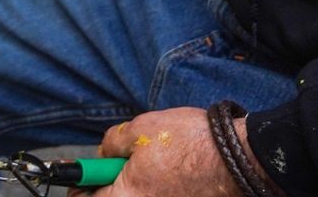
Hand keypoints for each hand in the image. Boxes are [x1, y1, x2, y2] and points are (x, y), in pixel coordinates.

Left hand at [88, 108, 240, 196]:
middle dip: (111, 186)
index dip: (81, 186)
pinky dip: (156, 189)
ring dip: (135, 186)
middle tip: (119, 167)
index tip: (84, 176)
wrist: (236, 159)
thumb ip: (111, 143)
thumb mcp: (139, 129)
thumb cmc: (189, 143)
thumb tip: (103, 154)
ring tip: (151, 167)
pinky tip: (169, 174)